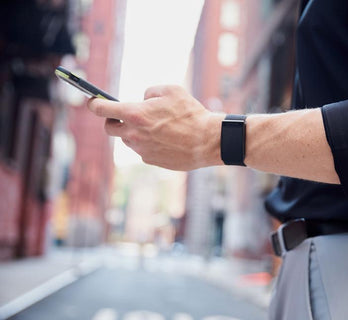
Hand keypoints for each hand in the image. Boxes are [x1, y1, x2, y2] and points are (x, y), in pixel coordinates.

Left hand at [87, 85, 222, 169]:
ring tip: (156, 127)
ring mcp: (141, 150)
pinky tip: (166, 139)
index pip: (101, 109)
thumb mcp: (171, 90)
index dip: (94, 103)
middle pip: (109, 128)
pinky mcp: (151, 160)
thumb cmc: (190, 113)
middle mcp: (133, 134)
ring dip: (134, 132)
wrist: (207, 141)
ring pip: (128, 140)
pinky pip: (143, 150)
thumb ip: (149, 92)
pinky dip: (149, 143)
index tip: (93, 102)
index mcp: (134, 114)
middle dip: (112, 120)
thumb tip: (142, 100)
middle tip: (124, 115)